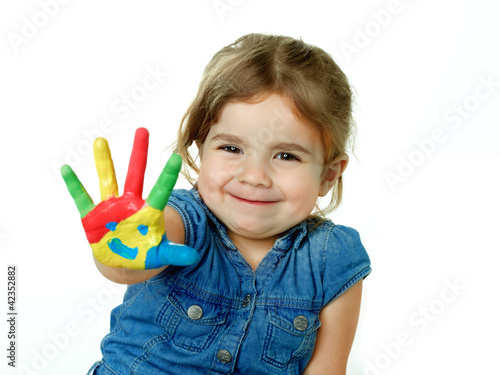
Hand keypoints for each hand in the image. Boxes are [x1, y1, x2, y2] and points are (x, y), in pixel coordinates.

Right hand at [61, 127, 198, 269]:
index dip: (167, 175)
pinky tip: (66, 169)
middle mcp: (130, 204)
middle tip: (143, 130)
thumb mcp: (160, 255)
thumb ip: (175, 253)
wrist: (122, 262)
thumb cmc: (143, 254)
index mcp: (148, 211)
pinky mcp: (92, 216)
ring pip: (108, 179)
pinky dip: (74, 184)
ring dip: (104, 161)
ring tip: (101, 140)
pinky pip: (82, 198)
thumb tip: (194, 257)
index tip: (176, 157)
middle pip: (135, 174)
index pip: (161, 190)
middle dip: (139, 153)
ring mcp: (110, 207)